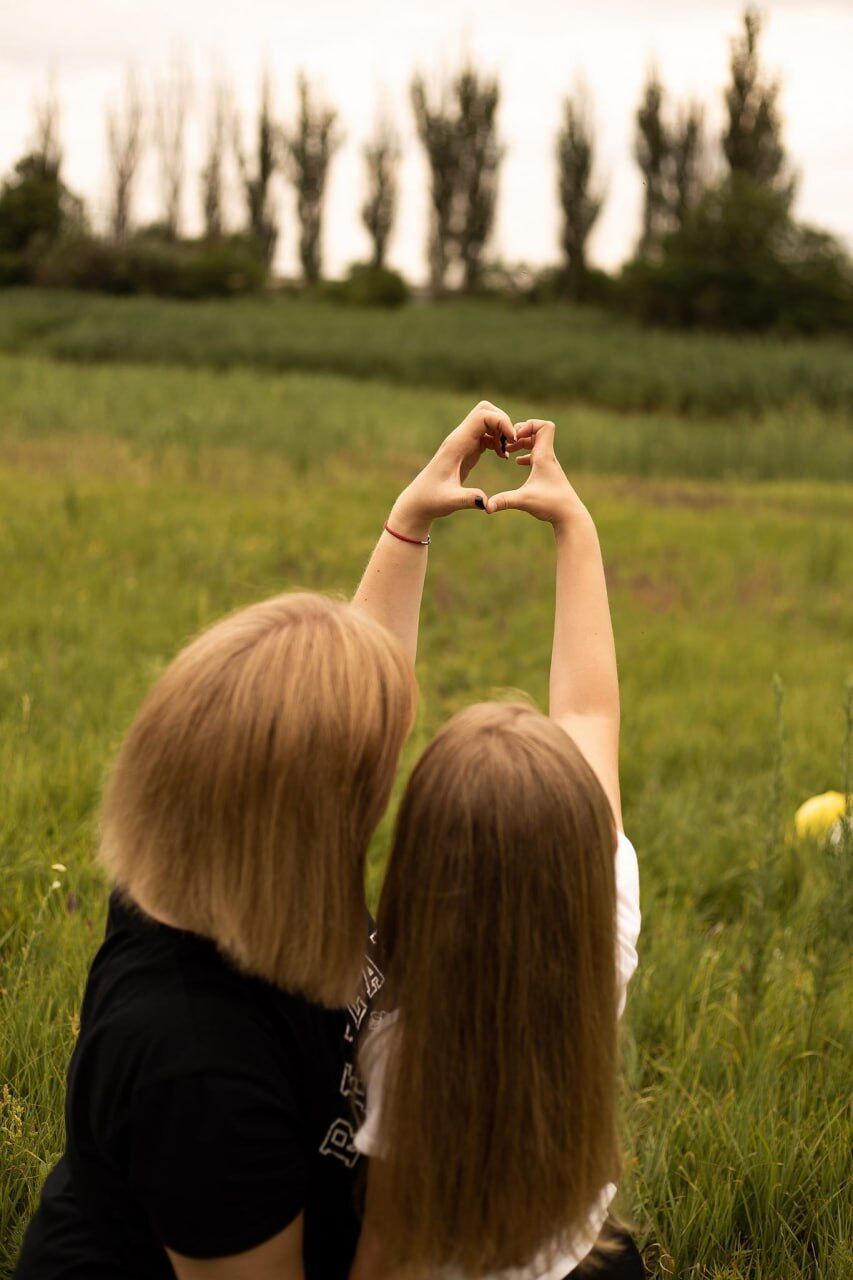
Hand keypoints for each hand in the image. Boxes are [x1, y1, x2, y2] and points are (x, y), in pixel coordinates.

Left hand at [389, 401, 515, 538]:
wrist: (420, 501)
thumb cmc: (432, 500)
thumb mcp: (450, 502)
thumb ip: (467, 499)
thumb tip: (485, 502)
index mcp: (457, 444)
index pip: (482, 416)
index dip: (501, 422)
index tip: (511, 441)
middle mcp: (459, 438)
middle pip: (485, 410)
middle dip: (502, 421)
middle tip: (510, 443)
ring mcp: (463, 442)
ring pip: (486, 420)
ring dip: (501, 431)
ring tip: (505, 452)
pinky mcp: (467, 449)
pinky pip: (486, 434)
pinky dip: (497, 439)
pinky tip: (501, 456)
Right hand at [485, 419, 586, 528]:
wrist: (569, 516)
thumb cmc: (551, 505)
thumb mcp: (524, 501)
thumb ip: (504, 501)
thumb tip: (485, 506)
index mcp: (544, 456)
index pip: (544, 426)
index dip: (528, 425)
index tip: (515, 437)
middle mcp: (548, 457)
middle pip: (538, 430)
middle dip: (521, 432)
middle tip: (508, 443)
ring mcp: (549, 464)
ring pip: (537, 442)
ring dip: (523, 443)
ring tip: (510, 451)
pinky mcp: (548, 473)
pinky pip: (538, 454)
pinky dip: (527, 454)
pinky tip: (519, 463)